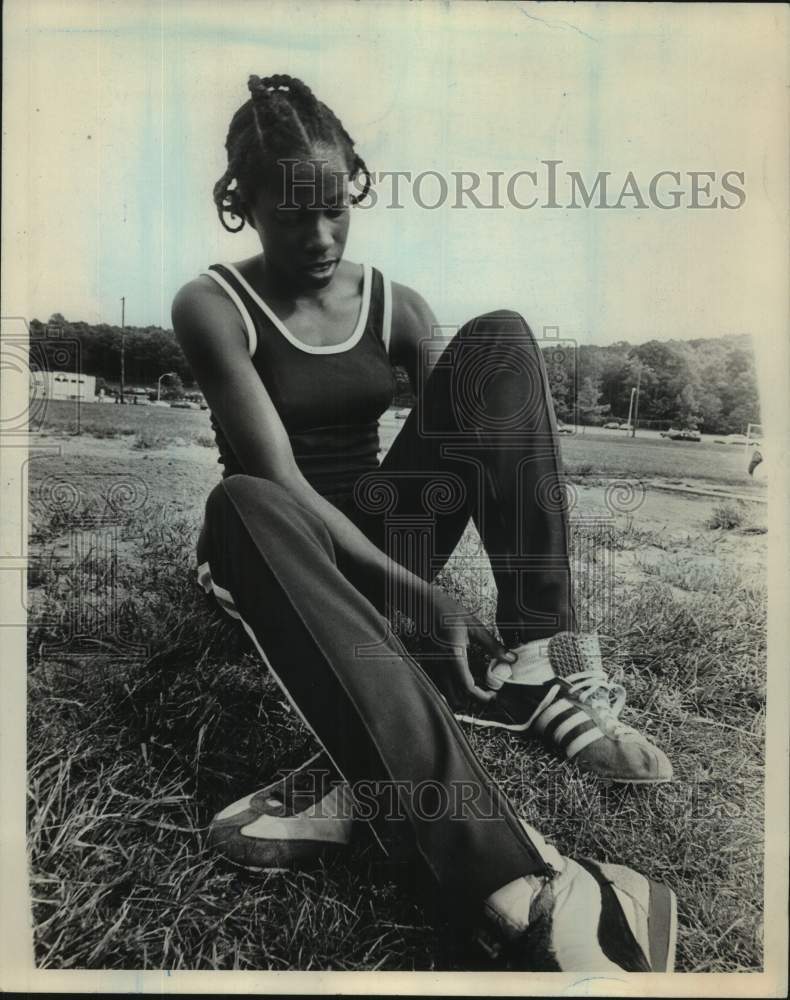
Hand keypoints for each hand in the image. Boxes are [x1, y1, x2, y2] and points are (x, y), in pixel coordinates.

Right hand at [421, 586, 515, 703]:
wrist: (424, 604)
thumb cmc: (448, 612)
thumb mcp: (474, 626)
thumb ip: (492, 645)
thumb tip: (510, 658)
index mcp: (454, 656)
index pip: (467, 687)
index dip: (482, 696)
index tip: (493, 695)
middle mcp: (441, 665)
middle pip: (455, 698)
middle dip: (470, 701)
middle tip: (485, 693)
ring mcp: (432, 665)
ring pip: (445, 693)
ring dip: (459, 696)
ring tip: (474, 687)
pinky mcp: (428, 663)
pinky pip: (439, 684)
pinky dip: (450, 688)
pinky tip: (460, 679)